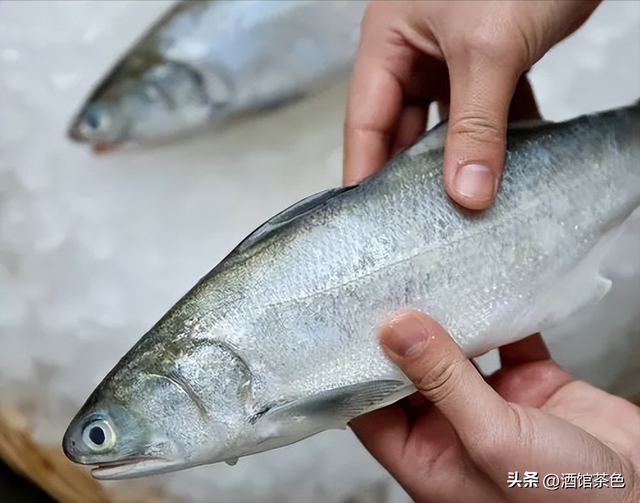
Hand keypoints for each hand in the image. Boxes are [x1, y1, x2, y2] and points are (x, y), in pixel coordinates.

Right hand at [343, 1, 600, 209]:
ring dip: (459, 158)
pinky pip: (487, 110)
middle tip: (419, 219)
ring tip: (463, 202)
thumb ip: (477, 125)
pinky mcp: (492, 59)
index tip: (368, 216)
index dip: (364, 167)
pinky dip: (498, 137)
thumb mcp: (487, 51)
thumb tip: (467, 192)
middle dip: (412, 171)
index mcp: (390, 40)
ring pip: (447, 123)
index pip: (365, 117)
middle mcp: (416, 52)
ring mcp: (454, 57)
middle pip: (403, 126)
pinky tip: (508, 167)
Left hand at [351, 310, 639, 501]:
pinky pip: (506, 341)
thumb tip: (396, 330)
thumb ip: (444, 383)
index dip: (354, 368)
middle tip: (383, 283)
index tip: (344, 322)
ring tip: (424, 274)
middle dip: (399, 333)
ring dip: (447, 318)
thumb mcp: (493, 441)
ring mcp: (493, 404)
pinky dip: (499, 315)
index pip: (371, 409)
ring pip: (456, 352)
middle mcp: (454, 429)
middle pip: (411, 373)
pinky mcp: (531, 385)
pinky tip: (485, 285)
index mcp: (429, 459)